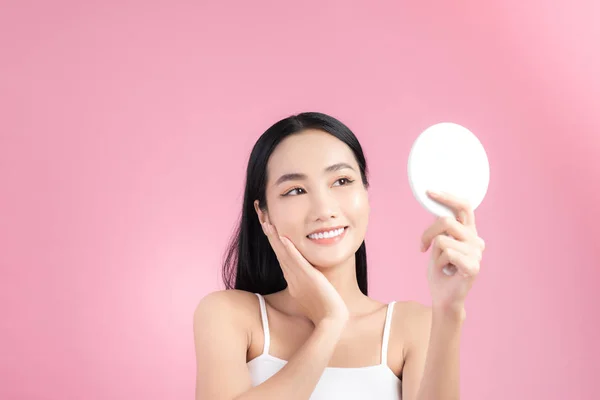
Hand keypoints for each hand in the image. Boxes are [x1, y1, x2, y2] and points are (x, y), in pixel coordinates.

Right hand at [261, 220, 348, 325]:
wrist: (331, 321)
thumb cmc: (323, 310)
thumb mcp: (313, 292)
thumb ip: (308, 284)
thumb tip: (309, 280)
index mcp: (293, 278)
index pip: (281, 255)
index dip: (274, 240)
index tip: (268, 226)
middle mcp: (293, 276)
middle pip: (279, 251)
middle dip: (270, 234)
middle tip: (262, 218)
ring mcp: (299, 277)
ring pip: (284, 253)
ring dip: (275, 238)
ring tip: (267, 223)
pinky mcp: (308, 277)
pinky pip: (296, 261)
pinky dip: (290, 249)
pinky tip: (284, 238)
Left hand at [420, 190, 485, 314]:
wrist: (443, 297)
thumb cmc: (440, 271)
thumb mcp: (438, 244)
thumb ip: (441, 228)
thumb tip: (437, 207)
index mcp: (469, 232)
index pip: (464, 206)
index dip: (447, 197)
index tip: (429, 191)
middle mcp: (476, 239)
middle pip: (446, 221)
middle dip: (428, 233)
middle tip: (423, 246)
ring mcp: (477, 253)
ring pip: (442, 240)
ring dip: (434, 254)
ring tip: (442, 265)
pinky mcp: (474, 266)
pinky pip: (447, 253)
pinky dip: (439, 263)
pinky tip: (446, 272)